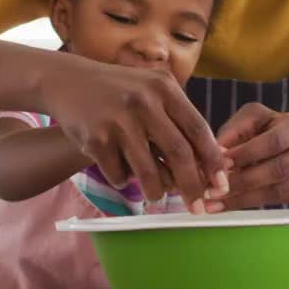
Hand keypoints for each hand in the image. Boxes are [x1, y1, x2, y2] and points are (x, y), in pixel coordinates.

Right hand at [40, 56, 227, 208]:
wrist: (67, 81)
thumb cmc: (119, 92)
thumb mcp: (151, 91)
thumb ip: (177, 119)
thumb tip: (209, 163)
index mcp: (163, 87)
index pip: (198, 129)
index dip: (212, 160)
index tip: (221, 184)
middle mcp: (143, 101)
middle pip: (179, 153)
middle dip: (192, 186)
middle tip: (197, 206)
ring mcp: (118, 120)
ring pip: (149, 172)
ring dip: (157, 192)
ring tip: (157, 195)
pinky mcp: (96, 139)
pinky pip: (120, 175)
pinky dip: (124, 181)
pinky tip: (121, 169)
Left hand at [216, 103, 288, 209]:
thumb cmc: (282, 130)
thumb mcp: (261, 119)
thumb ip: (238, 130)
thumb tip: (216, 151)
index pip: (275, 141)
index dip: (247, 153)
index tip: (221, 163)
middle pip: (279, 169)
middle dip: (242, 181)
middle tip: (212, 189)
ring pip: (279, 191)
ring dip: (243, 198)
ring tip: (215, 203)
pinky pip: (281, 202)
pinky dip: (252, 204)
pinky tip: (231, 204)